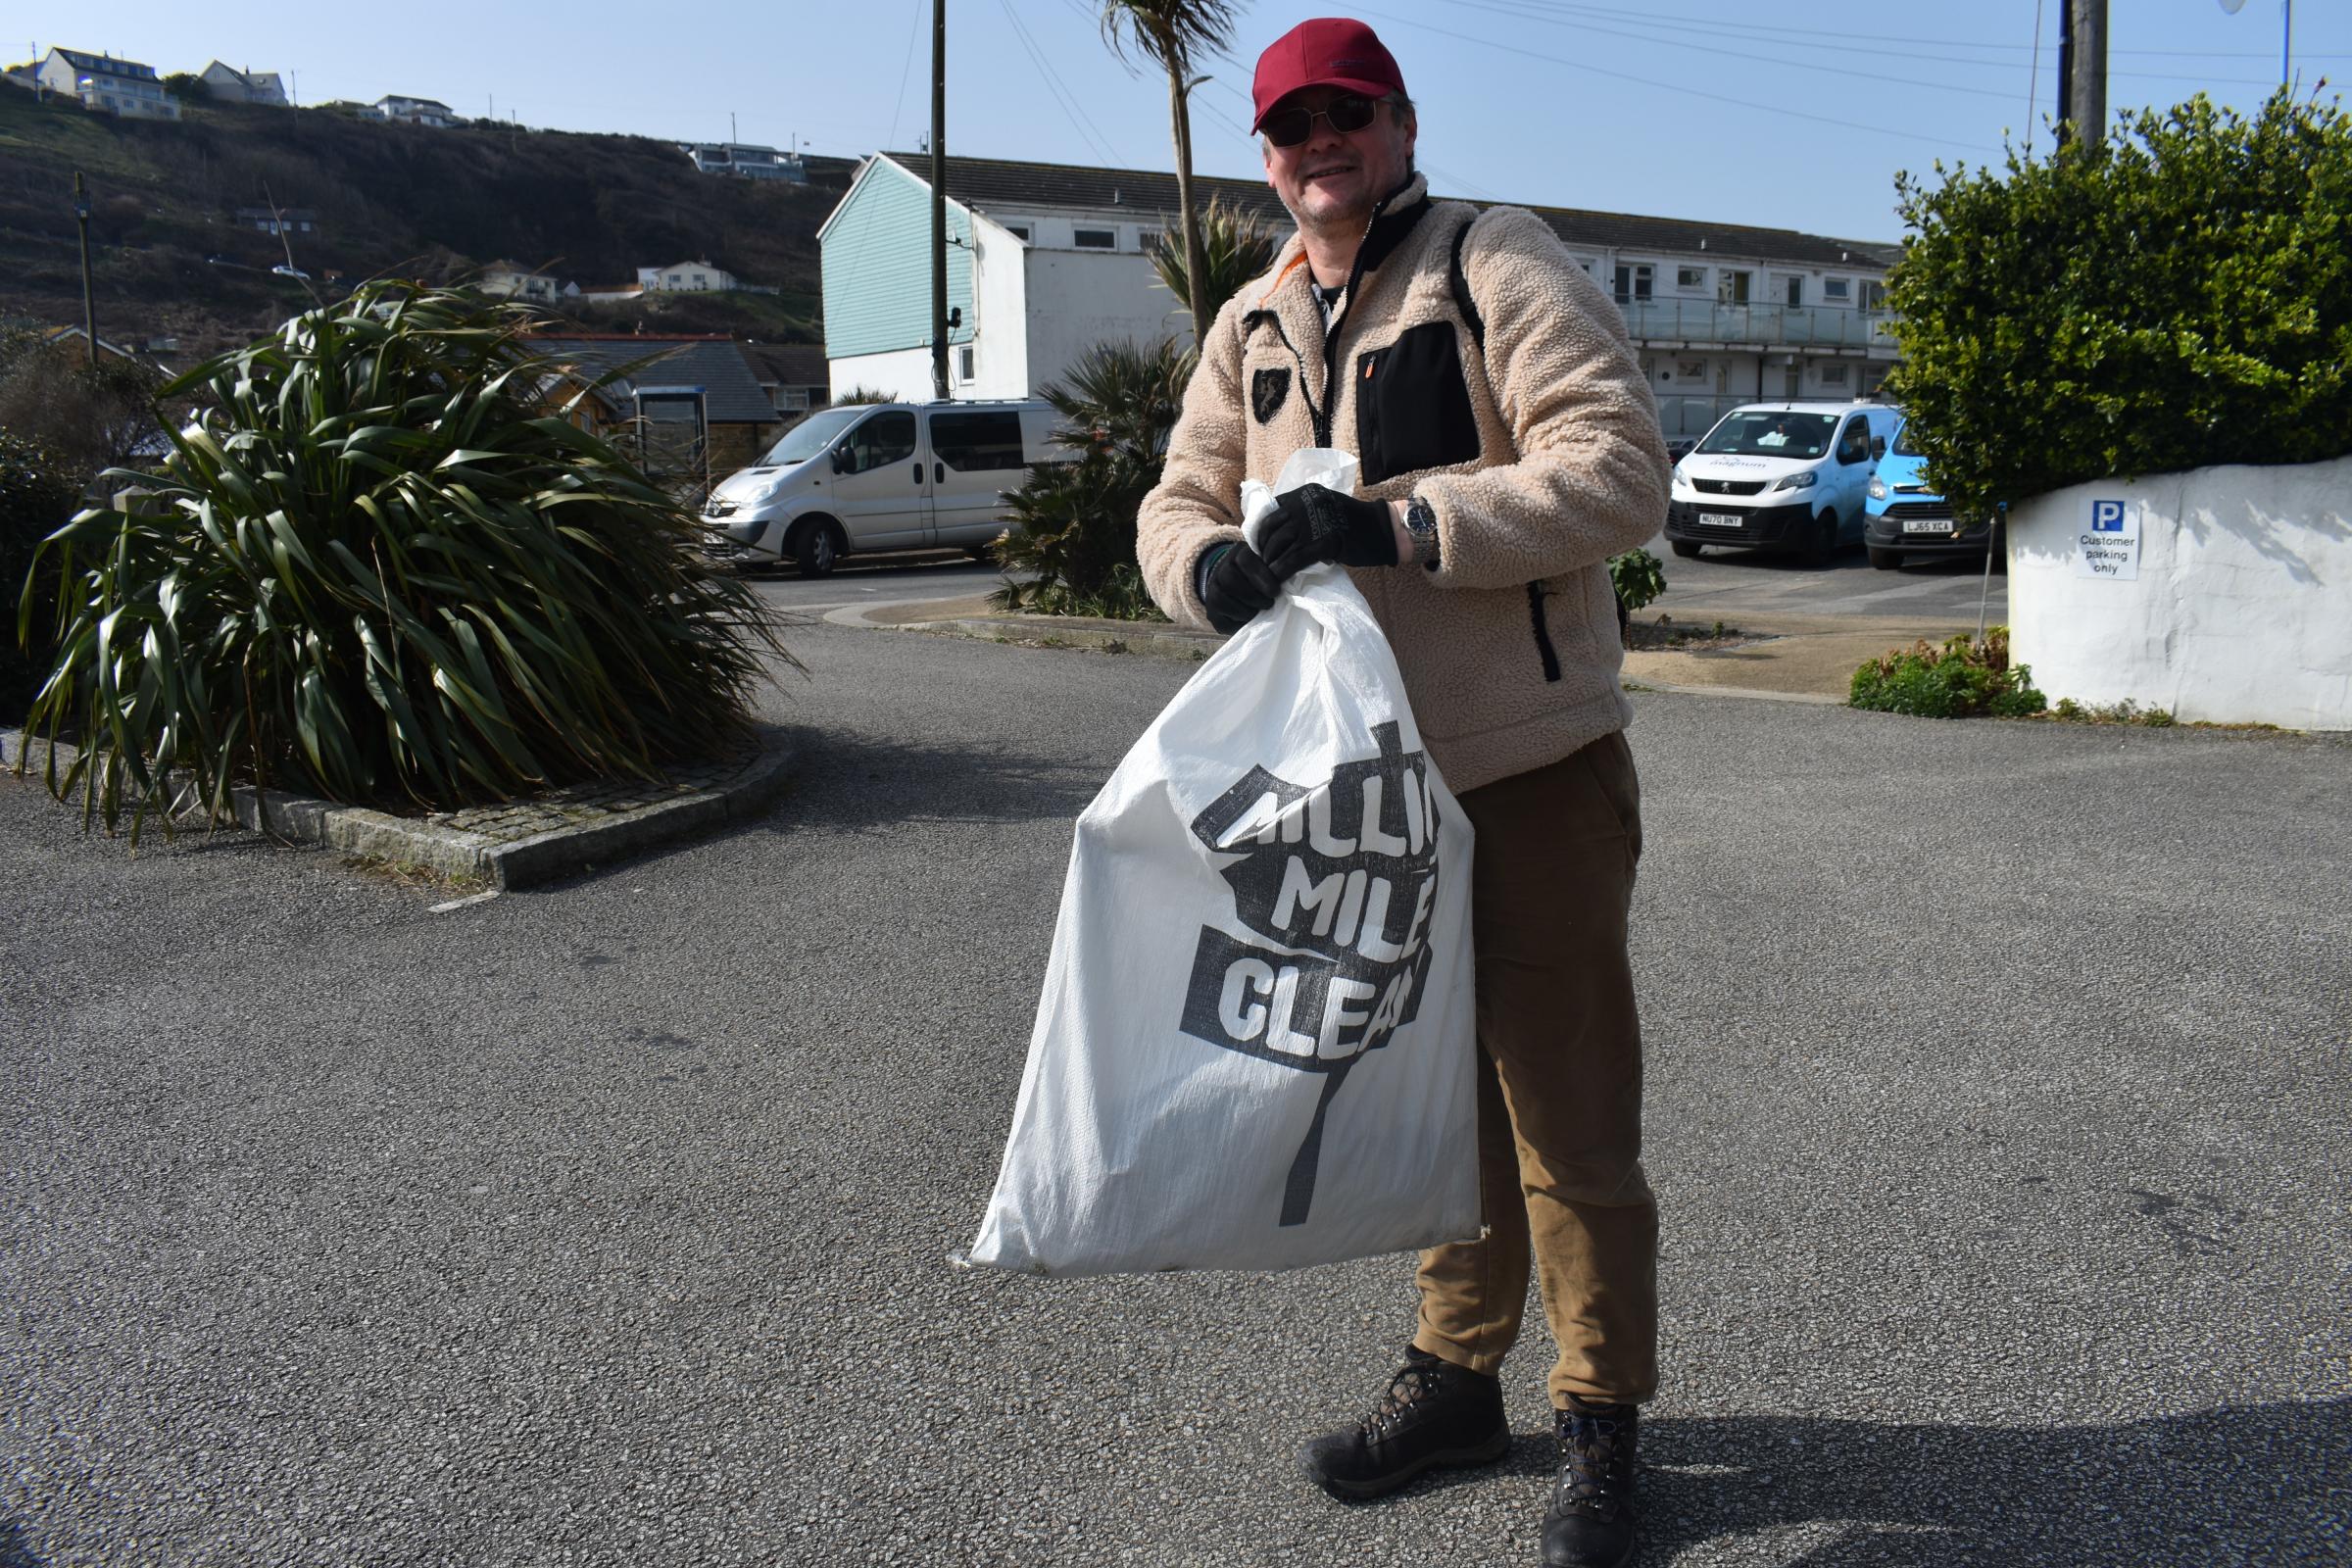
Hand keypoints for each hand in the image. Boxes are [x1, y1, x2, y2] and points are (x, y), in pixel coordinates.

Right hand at [1201, 541, 1282, 634]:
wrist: (1239, 593)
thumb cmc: (1261, 581)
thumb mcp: (1269, 568)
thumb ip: (1276, 570)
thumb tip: (1287, 580)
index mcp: (1238, 555)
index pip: (1245, 560)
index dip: (1261, 576)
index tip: (1275, 591)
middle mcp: (1220, 570)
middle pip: (1230, 579)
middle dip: (1253, 595)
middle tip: (1268, 603)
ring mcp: (1212, 591)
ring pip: (1222, 599)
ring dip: (1245, 610)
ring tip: (1259, 613)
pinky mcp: (1212, 613)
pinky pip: (1221, 619)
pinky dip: (1237, 622)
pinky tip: (1249, 620)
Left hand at [1254, 483, 1400, 576]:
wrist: (1381, 528)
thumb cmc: (1352, 521)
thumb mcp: (1322, 507)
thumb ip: (1301, 515)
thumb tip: (1277, 536)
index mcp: (1303, 494)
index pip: (1270, 512)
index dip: (1261, 533)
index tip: (1261, 548)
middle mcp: (1304, 505)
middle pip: (1271, 530)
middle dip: (1264, 551)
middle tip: (1263, 566)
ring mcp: (1313, 523)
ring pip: (1278, 545)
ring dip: (1270, 564)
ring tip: (1269, 577)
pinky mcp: (1323, 543)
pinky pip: (1293, 559)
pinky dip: (1282, 572)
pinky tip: (1279, 581)